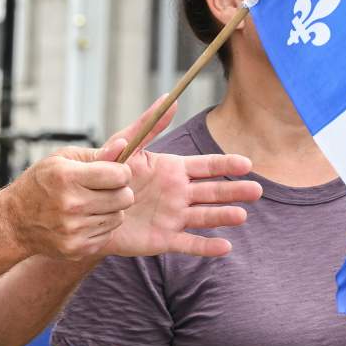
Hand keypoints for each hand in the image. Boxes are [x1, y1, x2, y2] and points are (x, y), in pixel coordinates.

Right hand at [1, 145, 133, 260]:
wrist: (14, 221)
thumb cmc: (40, 184)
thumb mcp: (62, 159)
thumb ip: (96, 154)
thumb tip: (124, 146)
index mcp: (67, 177)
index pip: (119, 176)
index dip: (121, 172)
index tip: (113, 173)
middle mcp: (71, 204)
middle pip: (125, 198)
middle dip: (120, 191)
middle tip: (105, 189)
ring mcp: (74, 230)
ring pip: (119, 217)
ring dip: (110, 209)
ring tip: (91, 204)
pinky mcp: (77, 248)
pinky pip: (108, 234)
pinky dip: (101, 226)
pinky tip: (84, 220)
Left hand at [61, 98, 261, 257]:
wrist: (88, 209)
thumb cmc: (107, 174)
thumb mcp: (126, 146)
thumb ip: (148, 125)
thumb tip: (170, 98)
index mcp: (173, 170)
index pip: (206, 166)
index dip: (226, 165)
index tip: (246, 164)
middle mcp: (178, 194)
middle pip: (213, 192)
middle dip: (234, 191)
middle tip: (256, 190)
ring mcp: (173, 217)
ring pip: (204, 217)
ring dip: (224, 216)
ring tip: (242, 216)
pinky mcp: (163, 240)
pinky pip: (188, 244)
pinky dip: (206, 247)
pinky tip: (225, 247)